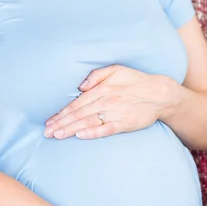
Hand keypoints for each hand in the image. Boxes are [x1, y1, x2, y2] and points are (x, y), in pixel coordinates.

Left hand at [45, 65, 175, 139]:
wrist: (159, 93)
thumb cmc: (135, 81)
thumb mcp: (116, 70)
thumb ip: (96, 75)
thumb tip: (80, 87)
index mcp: (103, 88)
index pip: (77, 103)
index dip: (62, 112)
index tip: (49, 120)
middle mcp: (107, 101)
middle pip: (79, 114)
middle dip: (61, 123)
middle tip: (47, 132)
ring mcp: (116, 113)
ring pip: (89, 122)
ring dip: (71, 129)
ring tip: (57, 135)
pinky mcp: (125, 124)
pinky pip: (106, 129)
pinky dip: (93, 132)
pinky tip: (80, 136)